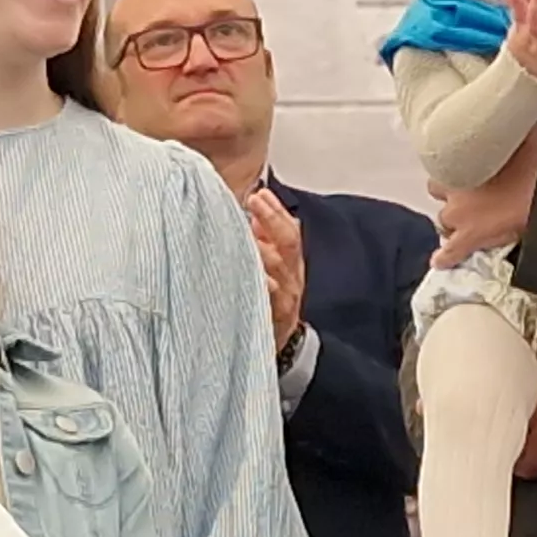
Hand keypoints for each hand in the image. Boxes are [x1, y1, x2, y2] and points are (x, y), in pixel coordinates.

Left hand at [242, 186, 305, 355]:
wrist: (284, 343)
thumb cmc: (273, 300)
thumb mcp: (275, 269)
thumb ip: (265, 241)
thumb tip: (254, 212)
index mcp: (291, 262)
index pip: (289, 230)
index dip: (276, 211)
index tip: (260, 193)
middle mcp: (292, 277)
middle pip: (289, 242)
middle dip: (272, 219)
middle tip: (254, 200)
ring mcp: (285, 297)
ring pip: (278, 268)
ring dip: (262, 248)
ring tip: (245, 230)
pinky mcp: (274, 315)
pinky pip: (269, 298)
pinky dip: (261, 285)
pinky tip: (251, 274)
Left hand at [429, 126, 536, 269]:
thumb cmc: (536, 157)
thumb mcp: (524, 132)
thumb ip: (511, 126)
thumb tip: (518, 112)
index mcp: (460, 160)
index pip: (443, 163)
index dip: (456, 168)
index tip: (469, 168)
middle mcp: (452, 188)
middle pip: (441, 192)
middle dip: (452, 193)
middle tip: (472, 194)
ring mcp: (459, 216)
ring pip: (445, 220)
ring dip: (454, 220)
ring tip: (470, 221)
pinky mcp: (470, 238)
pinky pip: (451, 251)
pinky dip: (445, 256)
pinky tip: (441, 260)